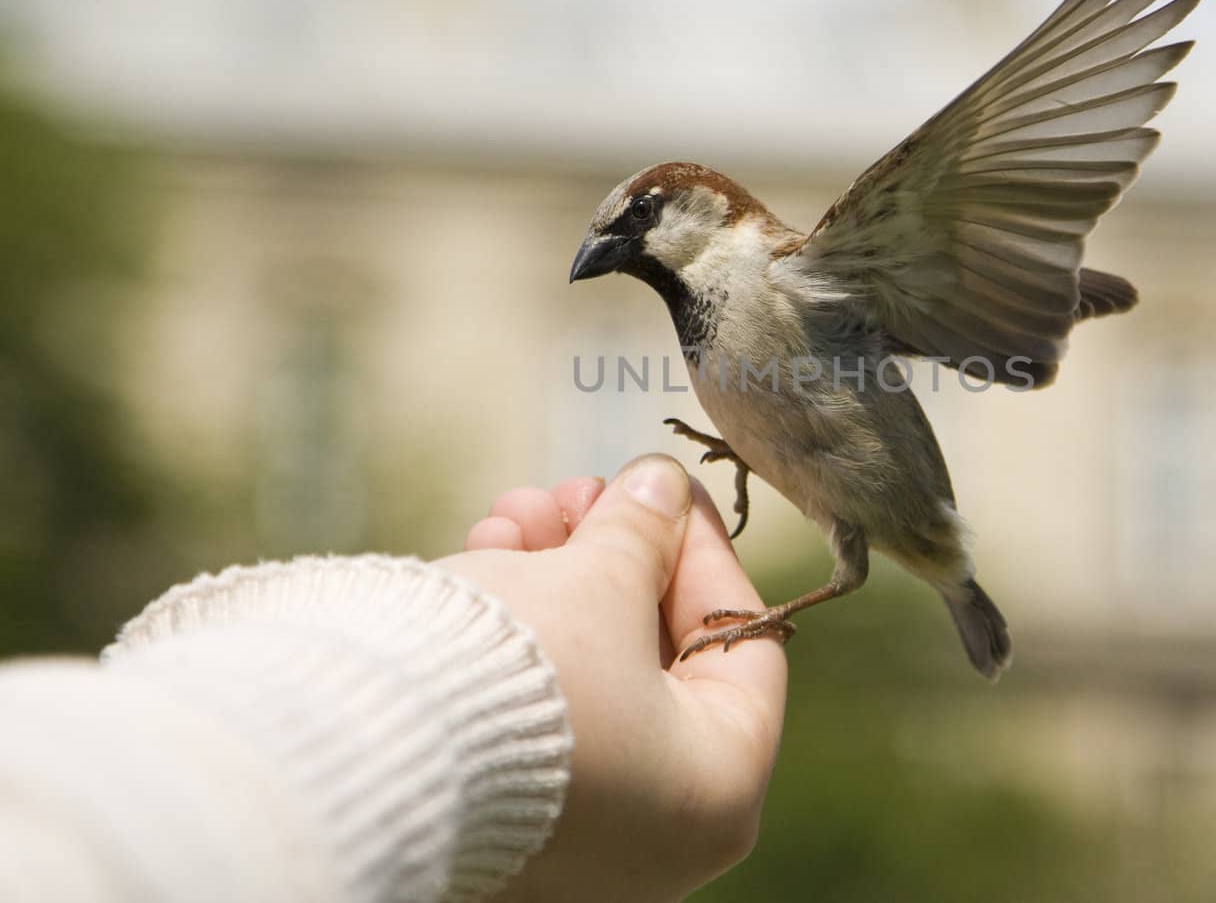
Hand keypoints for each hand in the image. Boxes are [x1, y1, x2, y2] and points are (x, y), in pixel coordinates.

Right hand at [436, 454, 787, 902]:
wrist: (364, 750)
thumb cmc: (521, 675)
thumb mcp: (600, 579)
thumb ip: (644, 528)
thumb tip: (661, 486)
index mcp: (722, 791)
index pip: (739, 643)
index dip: (701, 548)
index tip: (666, 487)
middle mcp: (666, 836)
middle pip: (656, 657)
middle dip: (609, 556)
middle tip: (571, 494)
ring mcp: (587, 841)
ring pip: (592, 678)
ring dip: (553, 580)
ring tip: (509, 518)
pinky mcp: (511, 829)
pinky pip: (539, 716)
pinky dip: (519, 637)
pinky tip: (482, 563)